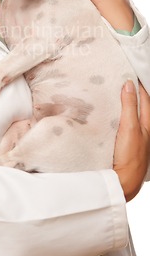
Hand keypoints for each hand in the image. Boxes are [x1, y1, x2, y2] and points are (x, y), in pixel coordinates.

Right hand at [113, 81, 149, 201]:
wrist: (122, 182)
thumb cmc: (130, 156)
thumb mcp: (130, 128)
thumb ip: (129, 107)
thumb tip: (129, 85)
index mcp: (147, 124)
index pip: (144, 99)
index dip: (137, 85)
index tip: (128, 72)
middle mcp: (143, 130)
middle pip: (139, 106)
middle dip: (132, 93)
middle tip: (119, 79)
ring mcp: (133, 137)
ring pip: (130, 115)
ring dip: (124, 104)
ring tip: (113, 93)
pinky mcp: (124, 144)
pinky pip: (122, 124)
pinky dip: (117, 115)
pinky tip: (109, 114)